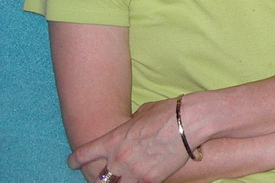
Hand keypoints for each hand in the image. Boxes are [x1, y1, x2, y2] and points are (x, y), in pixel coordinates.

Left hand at [68, 98, 188, 182]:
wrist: (188, 121)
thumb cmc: (167, 112)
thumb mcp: (141, 114)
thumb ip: (129, 128)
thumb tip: (130, 131)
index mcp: (112, 140)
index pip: (82, 156)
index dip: (74, 162)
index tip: (73, 163)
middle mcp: (117, 159)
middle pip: (97, 180)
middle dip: (99, 179)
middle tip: (104, 177)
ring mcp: (133, 172)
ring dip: (119, 182)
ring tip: (125, 178)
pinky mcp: (150, 181)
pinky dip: (140, 182)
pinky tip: (145, 178)